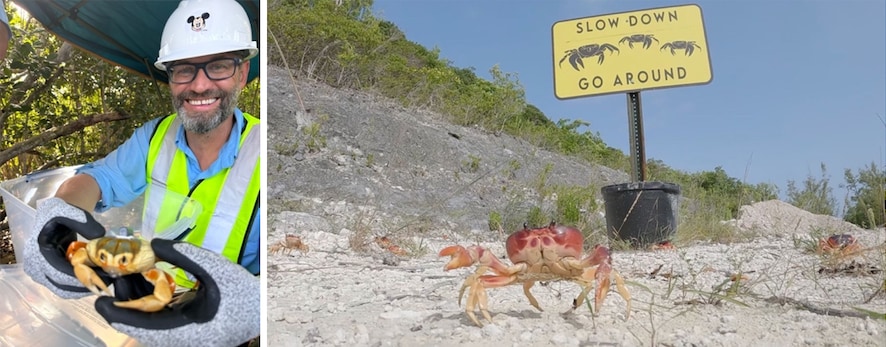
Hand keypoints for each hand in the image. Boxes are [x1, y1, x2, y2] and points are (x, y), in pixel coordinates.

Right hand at [23, 197, 109, 298]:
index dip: (82, 278)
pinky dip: (82, 286)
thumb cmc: (58, 214)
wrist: (51, 218)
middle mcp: (35, 268)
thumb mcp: (69, 211)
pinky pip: (66, 287)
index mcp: (37, 253)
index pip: (59, 273)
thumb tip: (100, 235)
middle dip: (87, 285)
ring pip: (65, 290)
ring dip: (85, 288)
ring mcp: (41, 276)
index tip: (103, 277)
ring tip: (106, 280)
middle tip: (109, 281)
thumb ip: (83, 222)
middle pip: (62, 286)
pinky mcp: (49, 278)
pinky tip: (98, 279)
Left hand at [95, 239, 259, 346]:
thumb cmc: (242, 292)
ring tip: (127, 282)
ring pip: (148, 327)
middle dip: (124, 305)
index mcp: (184, 330)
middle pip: (140, 327)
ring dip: (136, 306)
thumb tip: (153, 243)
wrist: (262, 311)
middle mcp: (179, 341)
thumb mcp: (215, 268)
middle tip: (112, 282)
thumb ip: (184, 255)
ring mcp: (183, 342)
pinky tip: (148, 290)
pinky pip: (160, 326)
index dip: (116, 313)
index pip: (140, 325)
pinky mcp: (186, 337)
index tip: (99, 299)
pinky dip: (150, 310)